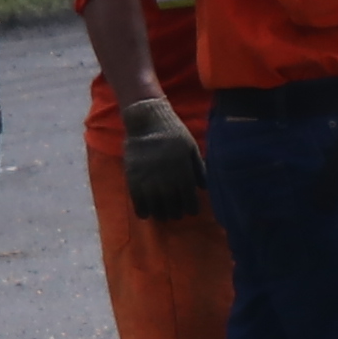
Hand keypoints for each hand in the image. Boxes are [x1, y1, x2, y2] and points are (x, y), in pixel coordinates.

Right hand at [116, 94, 207, 223]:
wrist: (147, 122)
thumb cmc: (173, 133)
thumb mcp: (191, 147)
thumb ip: (198, 168)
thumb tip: (204, 187)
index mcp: (183, 172)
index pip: (189, 198)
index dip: (191, 207)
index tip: (191, 211)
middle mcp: (167, 179)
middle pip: (172, 205)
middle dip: (175, 212)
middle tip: (176, 214)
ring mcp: (149, 179)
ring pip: (155, 205)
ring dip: (160, 214)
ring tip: (162, 216)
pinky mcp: (133, 178)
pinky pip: (137, 200)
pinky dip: (142, 210)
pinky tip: (145, 215)